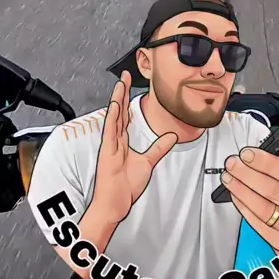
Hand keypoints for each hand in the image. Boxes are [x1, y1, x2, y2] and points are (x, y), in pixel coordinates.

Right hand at [92, 71, 176, 226]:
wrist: (115, 203)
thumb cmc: (125, 186)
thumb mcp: (148, 162)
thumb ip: (159, 148)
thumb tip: (171, 136)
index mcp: (121, 141)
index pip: (125, 114)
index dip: (127, 99)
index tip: (130, 85)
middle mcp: (115, 139)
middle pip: (119, 110)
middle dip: (122, 92)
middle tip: (125, 76)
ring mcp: (110, 144)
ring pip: (114, 116)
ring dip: (117, 99)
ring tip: (120, 84)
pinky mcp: (107, 151)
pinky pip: (110, 130)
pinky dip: (112, 117)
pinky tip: (115, 105)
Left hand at [222, 148, 278, 251]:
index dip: (267, 163)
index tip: (248, 154)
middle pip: (274, 191)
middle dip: (248, 174)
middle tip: (233, 163)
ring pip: (264, 209)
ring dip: (242, 191)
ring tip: (229, 178)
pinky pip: (261, 227)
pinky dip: (245, 210)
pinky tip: (236, 197)